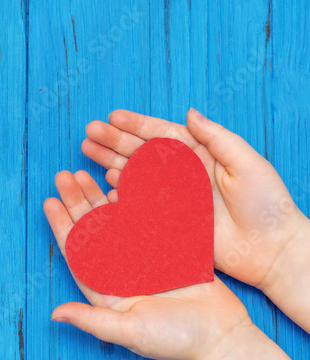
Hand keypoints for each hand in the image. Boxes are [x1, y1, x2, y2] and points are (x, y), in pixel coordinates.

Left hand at [44, 170, 249, 359]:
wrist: (221, 335)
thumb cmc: (176, 340)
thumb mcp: (132, 332)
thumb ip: (94, 320)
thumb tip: (54, 314)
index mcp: (109, 291)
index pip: (78, 254)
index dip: (62, 227)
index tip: (50, 202)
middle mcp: (123, 271)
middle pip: (94, 231)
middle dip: (79, 203)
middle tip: (65, 176)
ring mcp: (145, 258)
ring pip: (117, 221)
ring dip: (100, 198)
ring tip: (87, 174)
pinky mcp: (168, 248)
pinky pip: (147, 221)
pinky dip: (135, 202)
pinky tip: (123, 184)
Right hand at [81, 108, 307, 293]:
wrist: (271, 248)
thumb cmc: (266, 203)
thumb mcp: (246, 162)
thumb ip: (217, 137)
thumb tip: (190, 112)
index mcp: (202, 155)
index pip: (164, 135)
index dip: (137, 125)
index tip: (113, 117)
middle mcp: (185, 174)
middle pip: (144, 152)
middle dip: (116, 141)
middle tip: (89, 132)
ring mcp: (176, 198)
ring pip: (138, 176)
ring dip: (113, 163)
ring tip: (89, 153)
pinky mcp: (172, 221)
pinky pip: (142, 204)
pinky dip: (123, 194)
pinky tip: (106, 183)